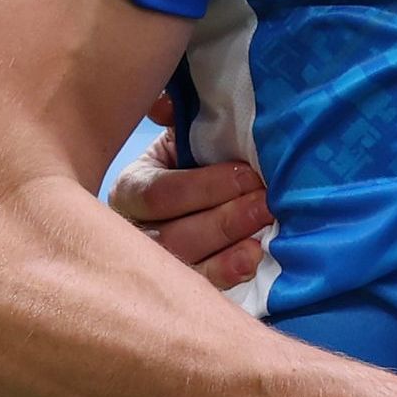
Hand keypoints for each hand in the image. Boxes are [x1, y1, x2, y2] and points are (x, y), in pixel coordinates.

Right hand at [108, 128, 272, 292]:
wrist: (212, 193)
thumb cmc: (197, 161)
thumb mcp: (182, 134)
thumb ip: (174, 114)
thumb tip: (163, 106)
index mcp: (131, 190)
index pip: (159, 194)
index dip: (204, 187)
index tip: (248, 175)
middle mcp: (134, 232)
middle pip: (174, 236)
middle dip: (223, 220)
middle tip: (265, 204)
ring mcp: (155, 266)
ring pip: (186, 267)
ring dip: (228, 251)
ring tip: (262, 237)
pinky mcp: (181, 288)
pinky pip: (201, 289)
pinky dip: (227, 275)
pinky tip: (252, 261)